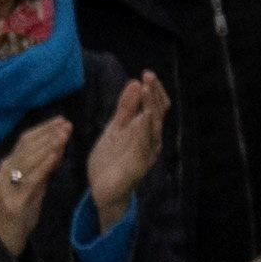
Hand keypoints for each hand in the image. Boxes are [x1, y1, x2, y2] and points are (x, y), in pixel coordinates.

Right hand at [0, 116, 69, 250]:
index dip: (43, 129)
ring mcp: (6, 185)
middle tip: (67, 124)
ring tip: (64, 134)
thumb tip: (55, 151)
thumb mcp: (32, 188)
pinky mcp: (14, 200)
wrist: (3, 239)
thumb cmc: (19, 214)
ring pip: (29, 159)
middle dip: (49, 134)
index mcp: (7, 167)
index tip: (60, 121)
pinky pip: (31, 178)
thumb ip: (41, 171)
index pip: (25, 142)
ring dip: (49, 144)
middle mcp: (4, 172)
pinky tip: (55, 155)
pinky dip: (44, 165)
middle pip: (27, 147)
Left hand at [82, 74, 165, 220]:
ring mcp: (148, 151)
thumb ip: (125, 108)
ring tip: (146, 90)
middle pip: (159, 112)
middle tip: (148, 76)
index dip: (153, 90)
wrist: (102, 188)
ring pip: (154, 125)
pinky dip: (144, 128)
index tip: (146, 73)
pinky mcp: (140, 163)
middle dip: (154, 93)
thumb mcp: (115, 127)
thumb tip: (135, 82)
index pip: (156, 105)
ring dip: (150, 106)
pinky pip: (145, 143)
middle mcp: (151, 139)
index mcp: (145, 130)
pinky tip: (143, 116)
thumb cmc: (110, 158)